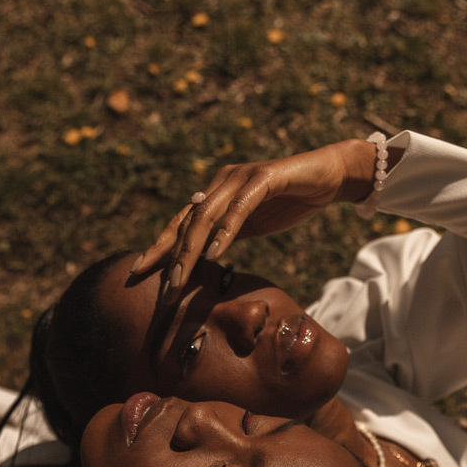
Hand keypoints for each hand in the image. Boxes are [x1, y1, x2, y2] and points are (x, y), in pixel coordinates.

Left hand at [133, 138, 377, 302]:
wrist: (328, 176)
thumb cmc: (291, 201)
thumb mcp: (253, 224)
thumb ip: (228, 236)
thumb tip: (204, 260)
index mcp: (215, 194)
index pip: (180, 224)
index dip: (159, 248)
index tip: (138, 273)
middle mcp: (221, 182)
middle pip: (186, 222)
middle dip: (168, 258)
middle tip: (160, 290)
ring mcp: (241, 177)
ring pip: (206, 217)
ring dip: (190, 252)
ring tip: (179, 280)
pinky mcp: (265, 177)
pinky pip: (239, 208)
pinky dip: (225, 232)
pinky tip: (214, 254)